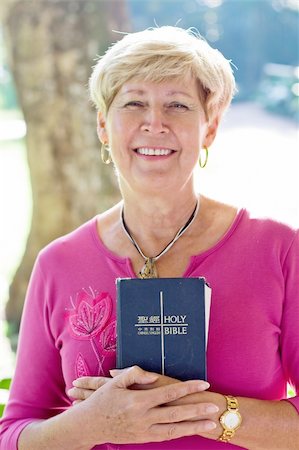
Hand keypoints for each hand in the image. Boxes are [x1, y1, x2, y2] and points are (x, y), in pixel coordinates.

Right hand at [69, 366, 217, 444]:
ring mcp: (144, 431)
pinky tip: (191, 430)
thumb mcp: (115, 382)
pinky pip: (166, 436)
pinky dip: (180, 433)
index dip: (188, 388)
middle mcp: (143, 417)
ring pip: (175, 429)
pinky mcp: (143, 439)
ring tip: (211, 423)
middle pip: (176, 413)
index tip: (203, 383)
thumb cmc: (102, 401)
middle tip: (214, 406)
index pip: (169, 393)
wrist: (88, 426)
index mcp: (137, 400)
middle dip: (197, 409)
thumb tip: (153, 376)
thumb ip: (135, 374)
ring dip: (194, 426)